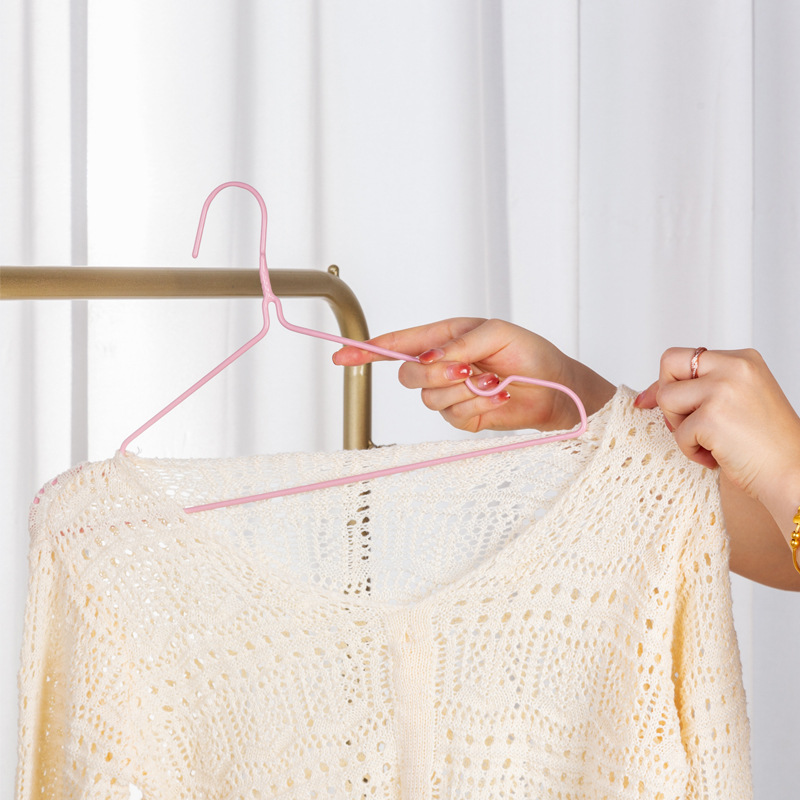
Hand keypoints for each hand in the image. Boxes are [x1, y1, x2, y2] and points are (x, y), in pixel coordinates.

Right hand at [333, 318, 615, 433]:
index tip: (343, 355)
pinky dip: (476, 406)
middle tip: (466, 369)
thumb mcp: (497, 334)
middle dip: (435, 374)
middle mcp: (443, 365)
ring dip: (463, 391)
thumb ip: (460, 342)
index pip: (398, 344)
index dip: (369, 350)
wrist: (556, 390)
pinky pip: (452, 415)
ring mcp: (451, 393)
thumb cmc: (531, 354)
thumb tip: (432, 357)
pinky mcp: (462, 417)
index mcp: (445, 338)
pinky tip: (495, 398)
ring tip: (491, 383)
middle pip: (408, 374)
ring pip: (430, 398)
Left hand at [634, 348, 799, 532]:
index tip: (650, 400)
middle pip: (668, 364)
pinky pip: (678, 432)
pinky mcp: (712, 416)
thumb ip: (700, 388)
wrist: (793, 474)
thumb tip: (647, 396)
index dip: (665, 380)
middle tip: (688, 422)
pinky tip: (717, 456)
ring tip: (708, 441)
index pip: (684, 357)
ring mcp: (723, 390)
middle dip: (667, 397)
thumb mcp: (735, 400)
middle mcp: (734, 367)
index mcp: (742, 360)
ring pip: (666, 398)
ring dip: (679, 426)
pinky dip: (691, 450)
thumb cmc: (766, 445)